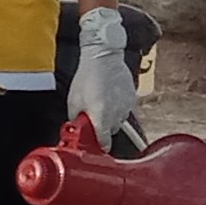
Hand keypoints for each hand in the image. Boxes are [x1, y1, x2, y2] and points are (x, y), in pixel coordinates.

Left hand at [67, 30, 141, 147]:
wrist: (103, 58)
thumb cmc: (86, 77)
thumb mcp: (73, 101)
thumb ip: (76, 119)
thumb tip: (78, 129)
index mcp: (100, 117)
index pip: (105, 142)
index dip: (100, 145)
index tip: (97, 146)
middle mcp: (116, 114)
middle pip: (112, 132)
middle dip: (103, 128)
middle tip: (94, 118)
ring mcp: (126, 106)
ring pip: (119, 121)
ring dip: (111, 117)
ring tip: (102, 103)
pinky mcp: (132, 98)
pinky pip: (125, 109)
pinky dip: (118, 107)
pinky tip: (110, 96)